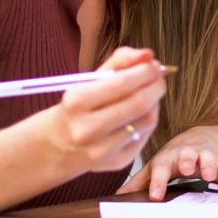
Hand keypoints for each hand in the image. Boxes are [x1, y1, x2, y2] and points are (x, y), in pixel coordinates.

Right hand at [41, 47, 164, 175]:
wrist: (59, 144)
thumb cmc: (79, 106)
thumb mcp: (90, 79)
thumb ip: (120, 61)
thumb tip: (147, 54)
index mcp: (76, 102)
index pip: (122, 84)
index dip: (145, 71)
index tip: (154, 64)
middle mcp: (86, 129)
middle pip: (138, 104)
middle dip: (156, 86)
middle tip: (159, 77)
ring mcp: (102, 150)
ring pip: (147, 120)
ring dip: (155, 102)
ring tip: (149, 94)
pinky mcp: (115, 163)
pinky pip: (145, 136)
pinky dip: (148, 120)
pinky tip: (141, 114)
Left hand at [117, 124, 217, 200]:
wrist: (202, 138)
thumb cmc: (174, 157)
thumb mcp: (156, 167)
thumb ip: (139, 182)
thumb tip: (117, 196)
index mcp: (167, 158)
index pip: (160, 167)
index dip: (158, 181)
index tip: (155, 196)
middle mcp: (186, 155)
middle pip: (186, 155)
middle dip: (186, 161)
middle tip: (185, 170)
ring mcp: (205, 156)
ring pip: (208, 158)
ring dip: (209, 165)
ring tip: (209, 175)